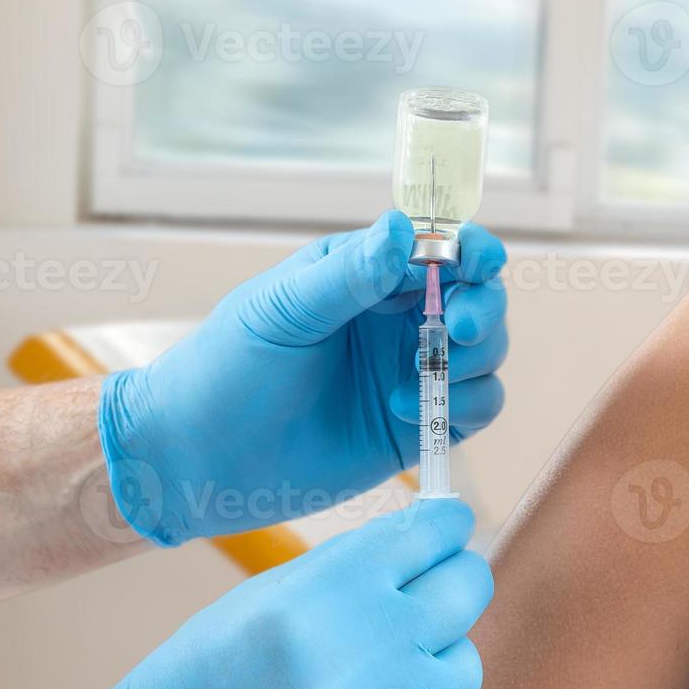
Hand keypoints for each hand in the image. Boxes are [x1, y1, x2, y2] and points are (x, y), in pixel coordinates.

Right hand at [76, 499, 491, 688]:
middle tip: (429, 602)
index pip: (434, 531)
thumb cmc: (214, 675)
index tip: (448, 532)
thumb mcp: (274, 595)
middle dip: (454, 587)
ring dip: (431, 670)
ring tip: (372, 685)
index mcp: (329, 586)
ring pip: (462, 666)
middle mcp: (364, 642)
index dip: (446, 528)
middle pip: (467, 588)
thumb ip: (357, 564)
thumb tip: (436, 531)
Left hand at [99, 211, 507, 545]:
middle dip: (483, 309)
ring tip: (417, 380)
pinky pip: (479, 406)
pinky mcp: (422, 423)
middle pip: (481, 298)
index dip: (472, 250)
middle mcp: (400, 319)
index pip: (443, 248)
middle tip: (458, 329)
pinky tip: (403, 412)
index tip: (479, 263)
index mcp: (369, 274)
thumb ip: (349, 274)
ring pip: (487, 353)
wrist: (200, 460)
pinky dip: (462, 406)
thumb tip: (405, 228)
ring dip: (472, 361)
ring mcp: (414, 371)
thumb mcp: (283, 311)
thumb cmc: (226, 370)